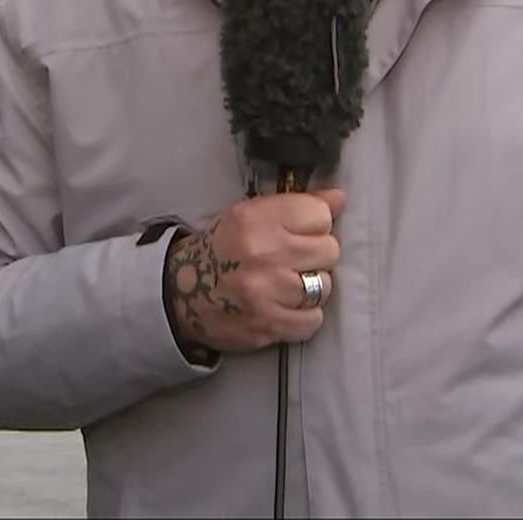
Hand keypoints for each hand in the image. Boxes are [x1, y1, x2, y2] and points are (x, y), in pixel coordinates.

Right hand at [164, 189, 344, 353]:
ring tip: (288, 284)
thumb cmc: (225, 248)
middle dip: (315, 256)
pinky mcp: (267, 324)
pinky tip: (286, 307)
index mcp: (257, 218)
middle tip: (293, 260)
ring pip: (324, 286)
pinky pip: (313, 320)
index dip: (315, 225)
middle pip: (329, 251)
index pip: (321, 215)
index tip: (299, 233)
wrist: (183, 291)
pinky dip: (304, 317)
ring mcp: (266, 291)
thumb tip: (340, 198)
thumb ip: (297, 204)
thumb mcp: (252, 214)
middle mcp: (263, 252)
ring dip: (311, 287)